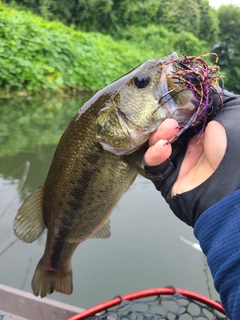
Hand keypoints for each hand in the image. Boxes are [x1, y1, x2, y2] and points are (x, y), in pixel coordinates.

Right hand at [144, 89, 239, 225]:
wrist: (230, 191)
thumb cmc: (235, 149)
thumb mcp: (235, 111)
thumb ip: (217, 97)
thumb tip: (198, 87)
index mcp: (206, 129)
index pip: (181, 113)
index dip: (173, 104)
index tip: (167, 96)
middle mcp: (191, 144)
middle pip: (165, 127)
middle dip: (162, 119)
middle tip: (165, 115)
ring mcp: (179, 161)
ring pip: (155, 143)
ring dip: (157, 135)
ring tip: (167, 131)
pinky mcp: (168, 177)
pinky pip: (153, 165)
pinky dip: (153, 155)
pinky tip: (162, 149)